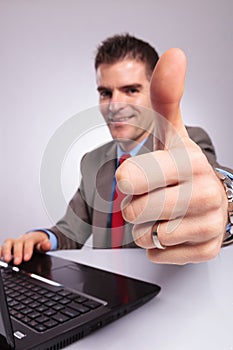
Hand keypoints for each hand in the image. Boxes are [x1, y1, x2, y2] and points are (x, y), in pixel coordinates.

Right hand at [0, 231, 50, 264]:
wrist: (34, 238)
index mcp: (31, 238)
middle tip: (18, 262)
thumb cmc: (38, 243)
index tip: (27, 258)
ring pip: (8, 243)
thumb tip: (48, 245)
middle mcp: (21, 239)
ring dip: (6, 251)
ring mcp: (13, 242)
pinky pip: (2, 247)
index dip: (27, 250)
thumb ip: (45, 246)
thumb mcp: (44, 245)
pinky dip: (0, 251)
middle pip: (18, 243)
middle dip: (17, 253)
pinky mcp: (8, 246)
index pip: (29, 242)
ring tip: (6, 260)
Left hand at [116, 48, 227, 263]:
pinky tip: (173, 229)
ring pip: (147, 236)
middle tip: (150, 195)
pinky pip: (160, 254)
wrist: (210, 195)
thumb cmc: (181, 165)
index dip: (128, 179)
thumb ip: (165, 98)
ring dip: (145, 226)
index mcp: (190, 160)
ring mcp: (209, 223)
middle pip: (136, 211)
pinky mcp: (207, 247)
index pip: (135, 177)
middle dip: (135, 205)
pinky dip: (157, 245)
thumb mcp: (169, 133)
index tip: (131, 178)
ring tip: (163, 212)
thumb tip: (174, 55)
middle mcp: (205, 191)